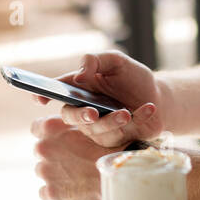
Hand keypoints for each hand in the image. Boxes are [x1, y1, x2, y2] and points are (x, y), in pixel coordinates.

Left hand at [30, 115, 117, 199]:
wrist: (119, 169)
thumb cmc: (109, 144)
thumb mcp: (88, 125)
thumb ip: (70, 127)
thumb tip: (63, 131)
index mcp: (50, 127)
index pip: (36, 128)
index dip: (47, 134)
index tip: (56, 138)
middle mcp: (42, 148)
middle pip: (40, 150)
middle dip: (53, 154)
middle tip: (73, 159)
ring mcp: (45, 171)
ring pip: (43, 171)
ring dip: (55, 173)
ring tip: (77, 174)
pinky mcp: (51, 192)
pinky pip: (45, 192)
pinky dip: (56, 192)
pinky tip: (73, 189)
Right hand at [33, 51, 167, 147]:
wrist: (160, 97)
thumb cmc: (133, 78)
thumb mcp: (117, 61)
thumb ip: (96, 60)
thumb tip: (79, 74)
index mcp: (80, 88)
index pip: (57, 91)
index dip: (43, 94)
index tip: (39, 98)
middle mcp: (85, 109)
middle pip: (71, 116)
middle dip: (80, 115)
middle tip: (93, 113)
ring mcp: (100, 127)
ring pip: (97, 129)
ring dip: (112, 121)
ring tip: (126, 112)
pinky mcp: (118, 139)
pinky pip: (123, 133)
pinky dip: (139, 119)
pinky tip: (149, 108)